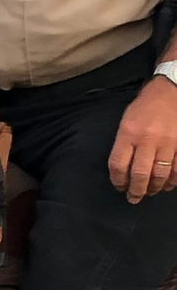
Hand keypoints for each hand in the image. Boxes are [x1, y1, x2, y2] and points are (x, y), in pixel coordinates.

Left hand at [108, 78, 176, 201]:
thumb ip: (123, 144)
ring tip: (150, 193)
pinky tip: (167, 185)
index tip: (119, 187)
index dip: (118, 181)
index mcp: (128, 133)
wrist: (170, 91)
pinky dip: (172, 180)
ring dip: (154, 187)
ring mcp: (167, 143)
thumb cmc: (144, 107)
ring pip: (160, 174)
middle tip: (134, 198)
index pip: (118, 165)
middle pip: (140, 174)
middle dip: (136, 190)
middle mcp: (147, 140)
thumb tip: (122, 169)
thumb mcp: (125, 122)